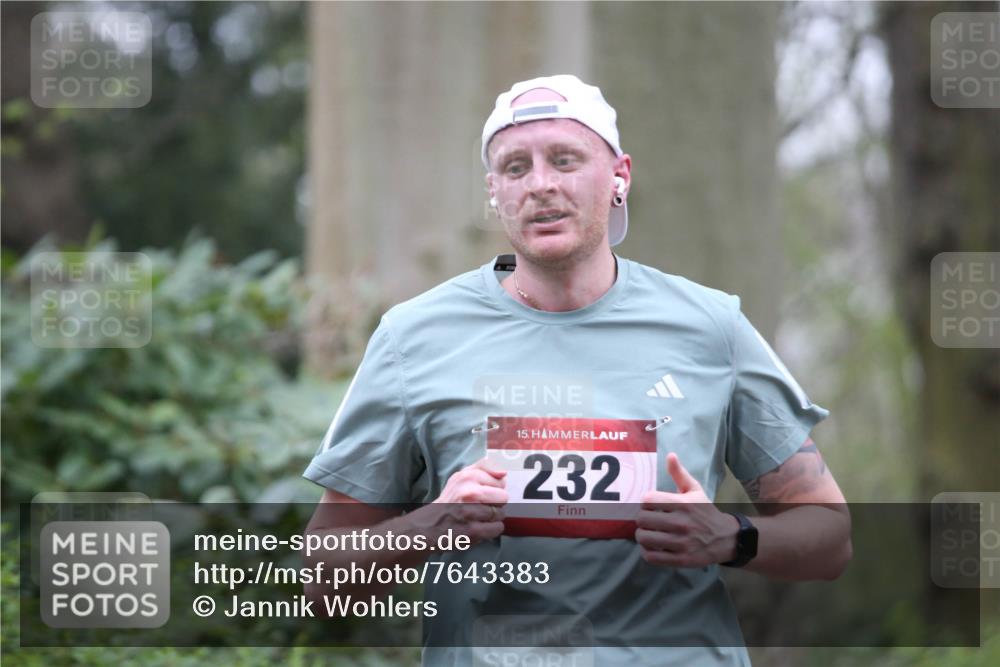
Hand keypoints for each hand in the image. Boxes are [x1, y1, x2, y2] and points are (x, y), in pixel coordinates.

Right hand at [416, 459, 507, 545]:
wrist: (428, 525)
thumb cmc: (450, 500)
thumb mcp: (461, 476)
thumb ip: (484, 468)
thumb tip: (504, 473)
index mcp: (467, 476)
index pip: (501, 481)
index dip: (494, 488)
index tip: (482, 493)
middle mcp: (469, 492)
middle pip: (503, 497)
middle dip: (495, 503)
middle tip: (481, 507)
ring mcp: (471, 512)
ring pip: (501, 513)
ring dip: (493, 518)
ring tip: (478, 518)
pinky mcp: (472, 531)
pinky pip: (497, 528)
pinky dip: (491, 530)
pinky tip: (479, 527)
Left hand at [635, 453, 738, 567]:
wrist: (726, 538)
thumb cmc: (706, 512)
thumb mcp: (695, 490)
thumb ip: (680, 474)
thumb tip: (670, 455)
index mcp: (683, 504)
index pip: (648, 500)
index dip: (644, 502)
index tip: (650, 505)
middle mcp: (682, 523)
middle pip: (643, 519)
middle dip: (642, 519)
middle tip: (647, 520)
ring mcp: (681, 543)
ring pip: (645, 538)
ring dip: (642, 535)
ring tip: (648, 533)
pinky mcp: (681, 560)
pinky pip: (652, 557)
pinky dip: (647, 552)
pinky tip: (653, 546)